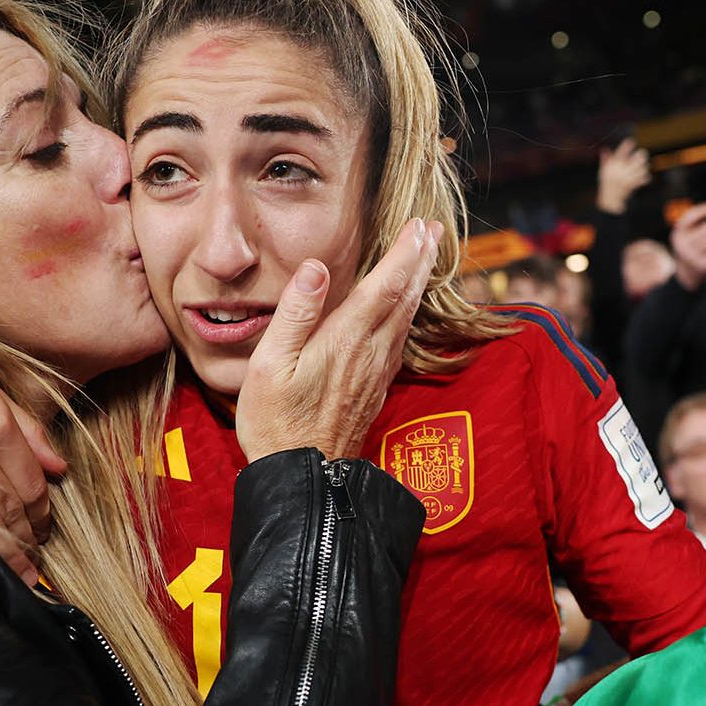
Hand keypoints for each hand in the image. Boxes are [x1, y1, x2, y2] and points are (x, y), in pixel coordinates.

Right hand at [236, 219, 436, 461]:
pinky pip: (400, 341)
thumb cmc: (276, 423)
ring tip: (428, 258)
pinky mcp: (374, 388)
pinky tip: (406, 311)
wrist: (306, 479)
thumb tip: (316, 269)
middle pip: (404, 298)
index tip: (419, 225)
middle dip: (421, 260)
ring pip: (407, 319)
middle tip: (434, 229)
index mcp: (345, 341)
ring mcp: (375, 373)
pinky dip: (409, 314)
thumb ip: (296, 314)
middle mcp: (369, 354)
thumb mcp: (270, 365)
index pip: (384, 286)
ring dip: (418, 284)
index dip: (404, 252)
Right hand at [596, 137, 651, 214]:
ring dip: (644, 166)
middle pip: (638, 157)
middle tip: (641, 154)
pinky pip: (645, 178)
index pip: (623, 151)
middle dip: (641, 154)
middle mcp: (623, 169)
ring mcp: (629, 177)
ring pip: (643, 167)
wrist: (610, 198)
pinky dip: (646, 177)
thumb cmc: (607, 183)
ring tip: (643, 166)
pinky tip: (644, 176)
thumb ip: (605, 159)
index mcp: (614, 164)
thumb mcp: (603, 171)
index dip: (628, 144)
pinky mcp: (634, 184)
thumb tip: (604, 149)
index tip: (632, 141)